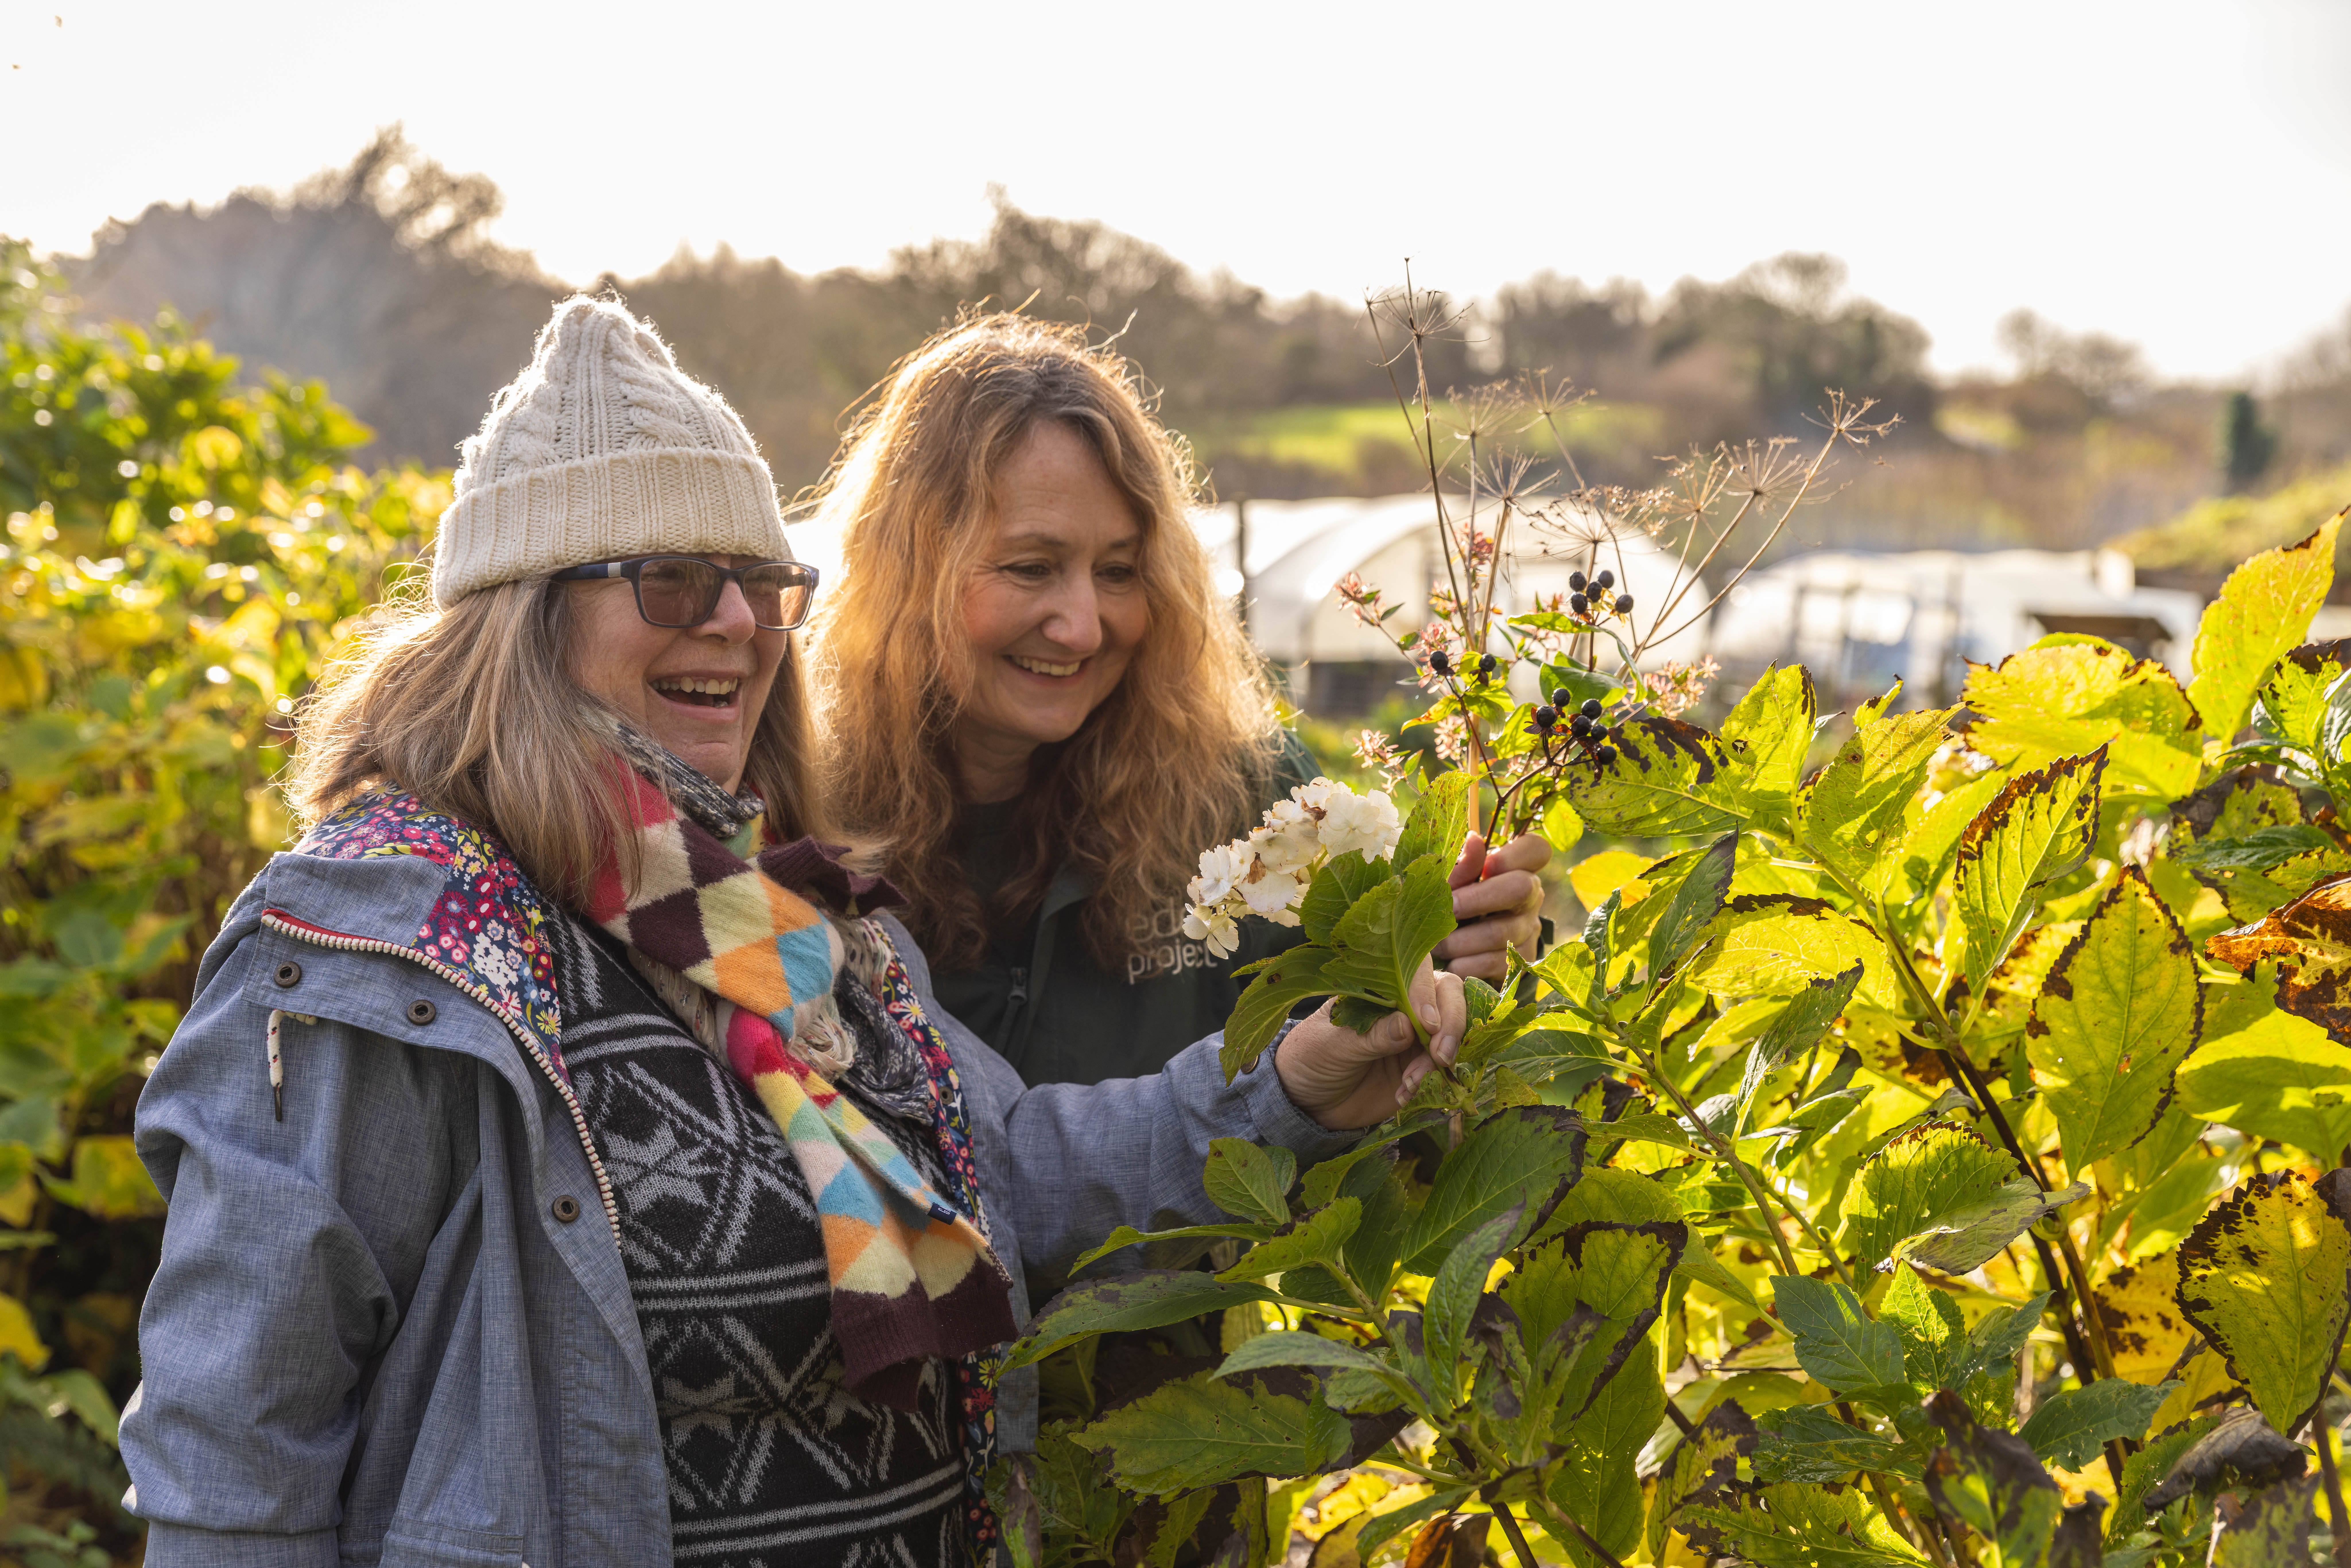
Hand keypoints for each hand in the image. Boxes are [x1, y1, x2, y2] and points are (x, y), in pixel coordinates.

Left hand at [1274, 959, 1466, 1130]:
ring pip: (1450, 1031)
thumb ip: (1371, 1036)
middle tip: (1440, 1055)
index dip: (1426, 991)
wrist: (1308, 1100)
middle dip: (1450, 1023)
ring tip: (1410, 1081)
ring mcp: (1414, 1034)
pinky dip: (1430, 1080)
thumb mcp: (1333, 1045)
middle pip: (1446, 994)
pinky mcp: (1419, 1064)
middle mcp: (1402, 1003)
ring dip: (1439, 1057)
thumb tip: (1408, 1025)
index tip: (1426, 1023)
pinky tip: (1404, 1093)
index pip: (1416, 970)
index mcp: (1377, 986)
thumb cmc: (1310, 1058)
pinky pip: (1441, 1066)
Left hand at [1432, 830, 1551, 982]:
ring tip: (1434, 942)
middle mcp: (1531, 897)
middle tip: (1447, 906)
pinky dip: (1464, 965)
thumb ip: (1463, 865)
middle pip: (1521, 888)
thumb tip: (1473, 840)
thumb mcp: (1454, 882)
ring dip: (1461, 939)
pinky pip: (1493, 964)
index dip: (1514, 855)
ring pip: (1501, 933)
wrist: (1459, 948)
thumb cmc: (1455, 901)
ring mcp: (1529, 930)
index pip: (1536, 849)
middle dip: (1477, 898)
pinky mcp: (1521, 963)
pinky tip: (1448, 964)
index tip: (1487, 865)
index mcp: (1518, 867)